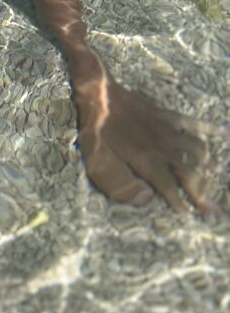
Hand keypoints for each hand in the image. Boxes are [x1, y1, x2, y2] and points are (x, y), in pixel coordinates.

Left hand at [74, 68, 219, 213]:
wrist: (98, 95)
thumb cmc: (96, 131)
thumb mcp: (99, 163)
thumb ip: (123, 185)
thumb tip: (147, 199)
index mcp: (146, 161)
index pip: (168, 188)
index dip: (180, 204)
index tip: (191, 218)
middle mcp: (162, 148)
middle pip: (188, 173)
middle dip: (201, 193)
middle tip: (213, 209)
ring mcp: (166, 130)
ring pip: (196, 149)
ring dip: (208, 163)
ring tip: (218, 172)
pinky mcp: (166, 115)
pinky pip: (191, 122)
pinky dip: (208, 128)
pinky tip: (223, 131)